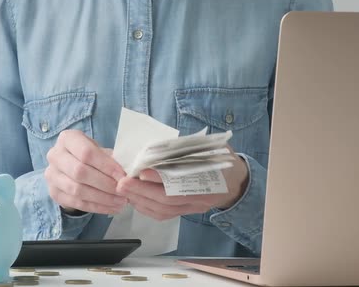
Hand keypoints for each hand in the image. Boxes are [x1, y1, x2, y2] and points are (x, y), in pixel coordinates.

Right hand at [45, 130, 127, 214]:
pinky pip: (76, 203)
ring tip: (121, 202)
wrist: (70, 167)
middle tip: (123, 191)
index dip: (106, 165)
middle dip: (105, 183)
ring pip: (77, 190)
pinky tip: (112, 208)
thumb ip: (111, 159)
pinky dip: (96, 207)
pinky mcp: (54, 192)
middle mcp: (54, 155)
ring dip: (102, 198)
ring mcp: (51, 175)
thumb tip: (128, 172)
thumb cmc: (90, 155)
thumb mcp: (100, 150)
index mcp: (67, 139)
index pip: (86, 152)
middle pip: (80, 172)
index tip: (123, 176)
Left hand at [116, 146, 248, 220]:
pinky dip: (147, 208)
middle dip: (141, 191)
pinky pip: (165, 215)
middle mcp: (203, 196)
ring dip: (141, 201)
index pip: (182, 179)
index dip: (160, 177)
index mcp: (211, 177)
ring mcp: (195, 207)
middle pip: (168, 199)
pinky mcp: (187, 212)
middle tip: (122, 182)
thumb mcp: (210, 147)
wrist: (237, 182)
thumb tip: (159, 144)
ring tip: (123, 190)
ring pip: (164, 210)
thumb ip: (188, 146)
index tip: (141, 171)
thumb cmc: (221, 159)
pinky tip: (135, 199)